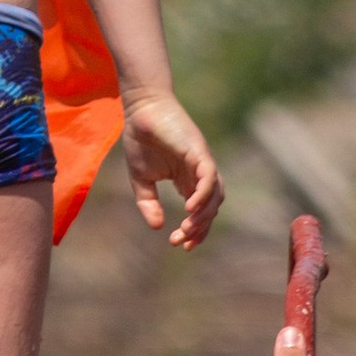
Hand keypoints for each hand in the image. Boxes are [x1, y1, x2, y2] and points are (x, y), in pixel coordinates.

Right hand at [122, 86, 222, 247]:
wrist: (140, 110)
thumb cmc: (141, 140)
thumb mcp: (141, 180)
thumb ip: (148, 203)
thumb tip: (157, 227)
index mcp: (188, 180)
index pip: (200, 211)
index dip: (195, 231)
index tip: (180, 244)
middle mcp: (200, 173)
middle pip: (211, 208)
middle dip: (199, 228)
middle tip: (181, 241)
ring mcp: (202, 162)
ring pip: (215, 195)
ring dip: (204, 215)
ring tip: (187, 228)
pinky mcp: (199, 151)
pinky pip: (209, 176)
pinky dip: (204, 194)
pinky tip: (190, 208)